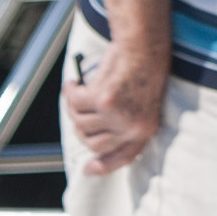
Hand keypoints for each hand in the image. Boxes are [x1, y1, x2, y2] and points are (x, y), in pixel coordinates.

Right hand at [65, 32, 172, 177]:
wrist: (143, 46)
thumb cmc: (143, 70)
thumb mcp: (143, 103)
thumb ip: (126, 123)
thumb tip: (96, 137)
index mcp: (145, 130)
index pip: (123, 157)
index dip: (104, 166)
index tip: (88, 169)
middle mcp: (131, 127)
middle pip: (93, 143)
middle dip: (81, 128)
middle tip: (79, 110)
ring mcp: (116, 115)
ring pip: (80, 122)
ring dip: (74, 106)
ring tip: (78, 91)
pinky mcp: (101, 99)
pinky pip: (74, 103)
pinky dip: (71, 92)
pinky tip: (75, 83)